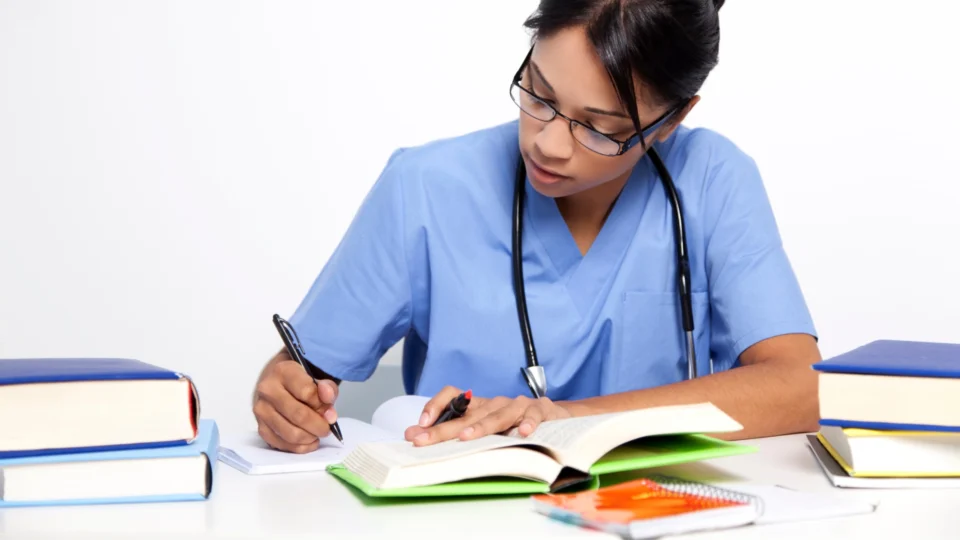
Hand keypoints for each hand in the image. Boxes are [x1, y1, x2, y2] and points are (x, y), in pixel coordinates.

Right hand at [253, 353, 338, 452]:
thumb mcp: (316, 374)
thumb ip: (327, 388)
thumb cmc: (299, 378)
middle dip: (318, 425)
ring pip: (290, 433)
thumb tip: (328, 404)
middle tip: (327, 426)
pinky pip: (281, 444)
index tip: (328, 407)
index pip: (307, 392)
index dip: (322, 404)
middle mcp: (268, 390)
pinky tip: (309, 441)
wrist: (277, 379)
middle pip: (299, 415)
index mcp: (283, 371)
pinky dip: (299, 447)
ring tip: (318, 433)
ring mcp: (262, 410)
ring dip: (309, 437)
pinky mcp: (261, 427)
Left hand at [403, 386, 572, 445]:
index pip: (453, 396)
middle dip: (443, 428)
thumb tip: (413, 435)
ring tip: (466, 437)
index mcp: (480, 406)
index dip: (435, 406)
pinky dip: (527, 423)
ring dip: (482, 427)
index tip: (419, 426)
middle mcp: (495, 403)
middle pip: (467, 414)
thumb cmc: (516, 424)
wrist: (557, 417)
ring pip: (497, 415)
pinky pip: (532, 416)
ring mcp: (517, 406)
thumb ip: (454, 430)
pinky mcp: (540, 410)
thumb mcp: (487, 427)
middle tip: (422, 440)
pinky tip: (523, 433)